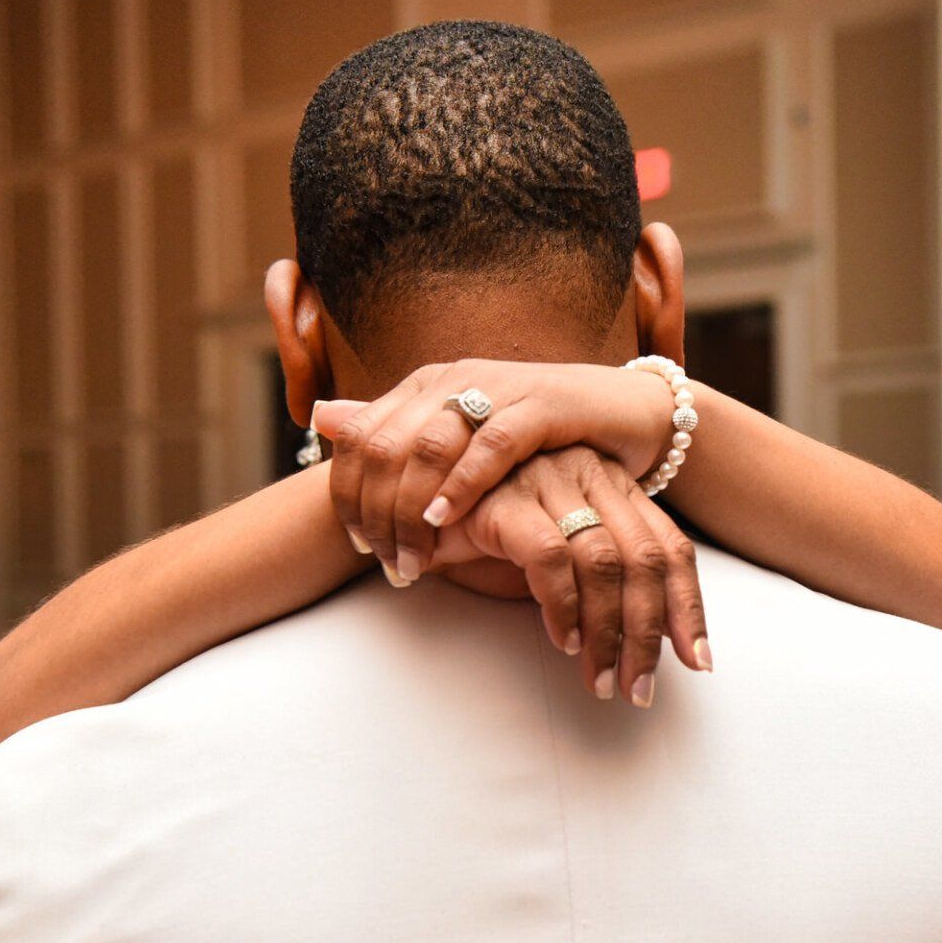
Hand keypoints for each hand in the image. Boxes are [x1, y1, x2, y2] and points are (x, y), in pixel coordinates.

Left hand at [311, 359, 677, 580]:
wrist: (623, 414)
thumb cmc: (539, 440)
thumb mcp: (460, 442)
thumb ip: (399, 438)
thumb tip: (319, 418)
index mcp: (425, 384)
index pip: (359, 437)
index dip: (348, 495)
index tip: (359, 547)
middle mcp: (452, 378)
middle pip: (384, 446)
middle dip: (376, 513)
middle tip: (387, 564)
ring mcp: (496, 385)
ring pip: (427, 447)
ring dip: (411, 512)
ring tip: (412, 558)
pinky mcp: (541, 403)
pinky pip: (489, 445)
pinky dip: (461, 486)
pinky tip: (445, 521)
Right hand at [427, 447, 712, 704]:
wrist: (409, 505)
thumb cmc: (484, 536)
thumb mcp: (557, 555)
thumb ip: (599, 581)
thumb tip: (644, 641)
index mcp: (612, 484)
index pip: (670, 547)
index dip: (688, 607)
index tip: (697, 661)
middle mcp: (589, 473)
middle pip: (645, 559)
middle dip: (649, 634)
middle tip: (640, 689)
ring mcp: (547, 479)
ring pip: (604, 562)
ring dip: (607, 634)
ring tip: (599, 680)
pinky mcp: (504, 499)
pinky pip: (550, 559)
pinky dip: (562, 607)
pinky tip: (562, 642)